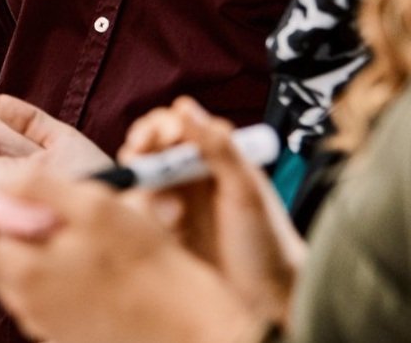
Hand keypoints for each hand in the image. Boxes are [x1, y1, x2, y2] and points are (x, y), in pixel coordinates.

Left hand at [0, 157, 264, 342]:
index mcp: (21, 264)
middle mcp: (22, 295)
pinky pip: (24, 287)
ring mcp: (39, 314)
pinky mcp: (58, 325)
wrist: (190, 329)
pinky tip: (39, 243)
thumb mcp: (94, 207)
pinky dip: (17, 260)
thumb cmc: (149, 267)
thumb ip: (34, 188)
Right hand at [119, 98, 304, 326]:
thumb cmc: (271, 246)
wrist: (270, 303)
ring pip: (142, 183)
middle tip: (139, 162)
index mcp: (216, 160)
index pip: (176, 127)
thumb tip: (186, 107)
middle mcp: (193, 179)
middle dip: (141, 154)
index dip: (159, 127)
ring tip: (173, 214)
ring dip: (148, 192)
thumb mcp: (246, 190)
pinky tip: (169, 230)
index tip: (154, 138)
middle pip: (150, 151)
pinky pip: (139, 217)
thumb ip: (218, 147)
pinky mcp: (164, 235)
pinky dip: (145, 218)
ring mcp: (177, 206)